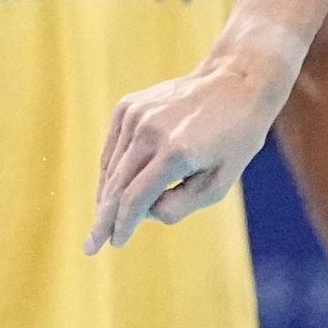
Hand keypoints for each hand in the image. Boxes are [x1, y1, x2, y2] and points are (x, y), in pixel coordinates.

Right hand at [87, 57, 290, 252]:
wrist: (235, 81)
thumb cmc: (235, 138)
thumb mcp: (221, 182)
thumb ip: (181, 205)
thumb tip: (143, 213)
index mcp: (175, 153)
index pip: (136, 198)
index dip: (123, 224)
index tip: (114, 244)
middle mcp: (149, 132)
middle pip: (117, 186)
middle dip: (105, 218)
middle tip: (92, 246)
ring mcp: (135, 115)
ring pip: (112, 167)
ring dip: (107, 196)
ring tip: (104, 221)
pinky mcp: (128, 106)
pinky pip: (113, 148)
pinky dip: (111, 170)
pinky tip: (113, 190)